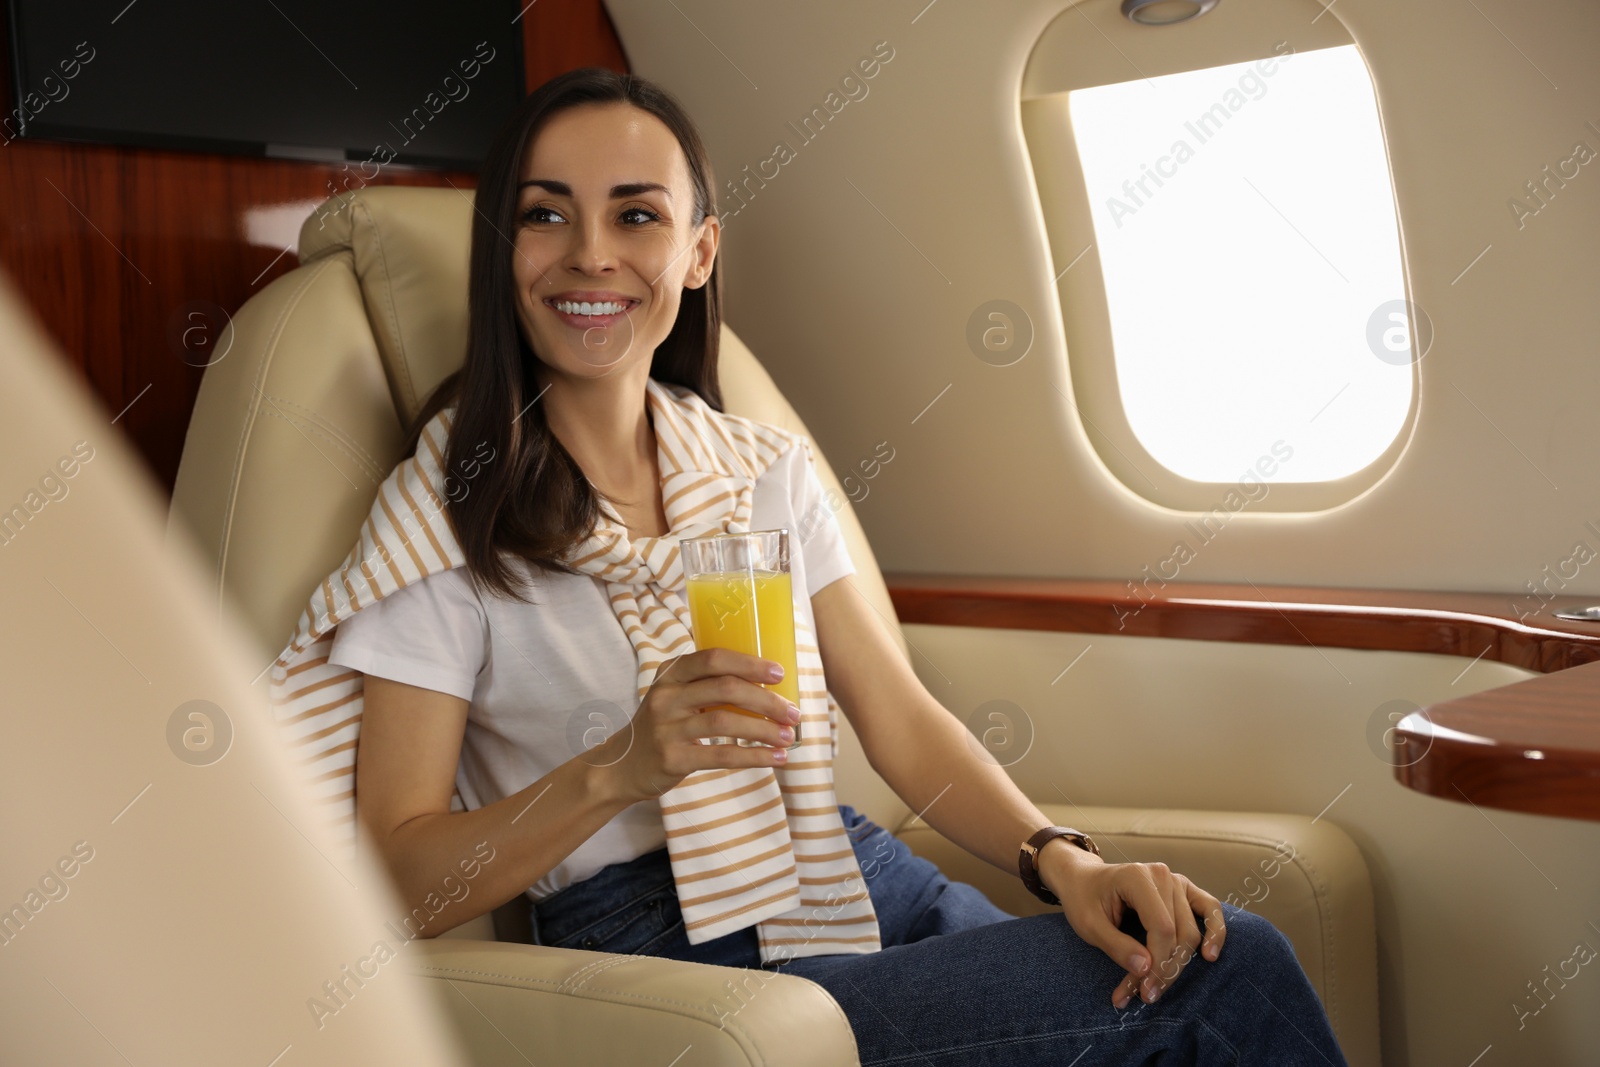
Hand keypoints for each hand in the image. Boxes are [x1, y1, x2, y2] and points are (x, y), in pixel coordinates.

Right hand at [595, 647, 801, 801]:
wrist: (622, 765)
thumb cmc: (664, 725)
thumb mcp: (676, 695)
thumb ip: (708, 685)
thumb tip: (768, 684)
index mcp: (671, 673)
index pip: (713, 658)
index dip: (749, 663)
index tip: (779, 673)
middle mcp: (666, 696)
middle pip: (725, 689)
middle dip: (765, 700)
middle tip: (793, 711)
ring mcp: (668, 728)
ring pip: (725, 722)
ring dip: (764, 729)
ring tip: (789, 736)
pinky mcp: (672, 758)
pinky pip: (720, 755)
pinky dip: (753, 757)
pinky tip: (775, 758)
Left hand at [1037, 839, 1226, 1007]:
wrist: (1083, 879)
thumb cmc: (1083, 900)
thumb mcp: (1088, 925)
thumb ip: (1116, 946)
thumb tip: (1146, 969)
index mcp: (1137, 877)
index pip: (1162, 928)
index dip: (1158, 964)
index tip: (1145, 991)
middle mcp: (1162, 875)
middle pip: (1179, 933)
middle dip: (1165, 969)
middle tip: (1145, 995)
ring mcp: (1176, 880)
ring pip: (1192, 931)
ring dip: (1179, 963)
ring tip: (1161, 986)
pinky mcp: (1184, 889)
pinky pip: (1210, 909)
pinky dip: (1215, 932)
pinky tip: (1210, 955)